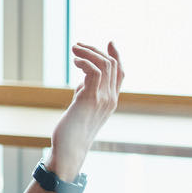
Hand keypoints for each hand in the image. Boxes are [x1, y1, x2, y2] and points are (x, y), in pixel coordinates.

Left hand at [48, 41, 124, 177]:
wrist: (70, 149)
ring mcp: (103, 98)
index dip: (117, 56)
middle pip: (113, 64)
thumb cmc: (72, 131)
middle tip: (78, 45)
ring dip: (88, 52)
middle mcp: (111, 98)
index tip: (110, 42)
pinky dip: (85, 61)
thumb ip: (87, 93)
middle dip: (95, 50)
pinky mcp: (90, 98)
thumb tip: (83, 80)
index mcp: (111, 100)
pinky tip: (74, 61)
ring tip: (74, 49)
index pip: (121, 73)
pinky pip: (94, 71)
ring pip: (105, 64)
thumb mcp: (82, 107)